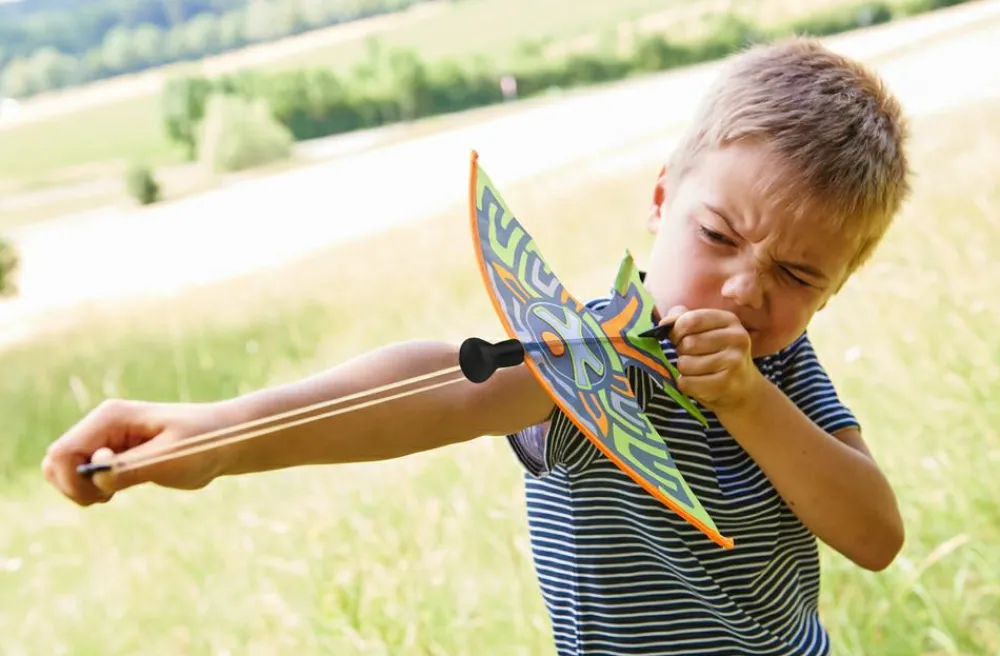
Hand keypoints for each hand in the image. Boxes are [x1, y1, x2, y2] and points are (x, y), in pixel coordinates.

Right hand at [41, 399, 233, 505]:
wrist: (226, 439)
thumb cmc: (204, 443)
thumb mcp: (171, 459)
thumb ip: (131, 467)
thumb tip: (96, 475)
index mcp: (111, 418)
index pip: (62, 452)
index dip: (73, 480)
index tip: (107, 492)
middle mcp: (102, 425)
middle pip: (55, 462)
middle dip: (73, 486)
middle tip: (109, 495)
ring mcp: (105, 439)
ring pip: (64, 470)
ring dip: (81, 489)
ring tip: (115, 491)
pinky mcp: (113, 454)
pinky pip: (82, 476)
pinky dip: (91, 490)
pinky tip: (116, 489)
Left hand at [661, 306, 764, 414]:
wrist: (743, 388)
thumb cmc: (717, 355)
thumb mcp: (706, 331)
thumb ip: (684, 320)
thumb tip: (664, 323)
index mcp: (729, 320)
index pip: (691, 320)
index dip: (676, 331)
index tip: (677, 338)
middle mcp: (736, 338)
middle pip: (688, 343)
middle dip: (681, 352)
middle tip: (693, 357)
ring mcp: (733, 362)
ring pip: (685, 364)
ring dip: (684, 370)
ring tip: (698, 371)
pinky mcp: (725, 384)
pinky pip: (687, 383)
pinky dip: (686, 385)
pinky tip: (699, 383)